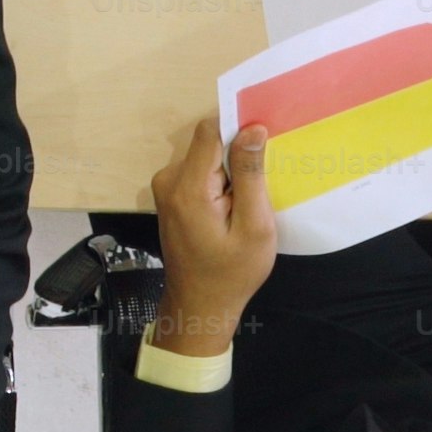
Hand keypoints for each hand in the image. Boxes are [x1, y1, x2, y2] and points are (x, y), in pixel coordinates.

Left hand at [145, 117, 277, 357]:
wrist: (200, 303)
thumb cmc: (232, 272)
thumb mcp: (253, 226)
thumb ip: (249, 175)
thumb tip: (252, 129)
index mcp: (187, 186)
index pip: (209, 131)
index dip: (238, 128)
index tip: (266, 136)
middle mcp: (168, 180)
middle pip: (208, 145)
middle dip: (238, 156)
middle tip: (265, 179)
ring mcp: (166, 188)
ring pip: (205, 160)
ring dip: (230, 173)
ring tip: (251, 199)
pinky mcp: (170, 196)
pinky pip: (198, 174)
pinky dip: (219, 184)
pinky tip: (235, 208)